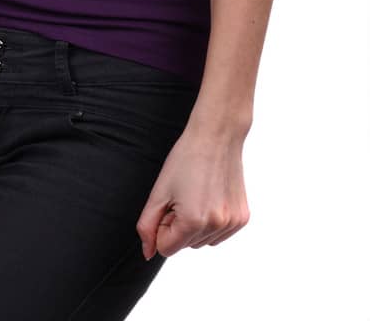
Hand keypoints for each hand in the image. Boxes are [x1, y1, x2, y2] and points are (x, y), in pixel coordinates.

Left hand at [136, 125, 249, 258]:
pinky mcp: (242, 218)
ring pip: (202, 242)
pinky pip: (219, 234)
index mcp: (192, 221)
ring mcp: (232, 223)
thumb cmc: (185, 159)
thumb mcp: (159, 191)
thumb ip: (147, 225)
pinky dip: (211, 222)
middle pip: (185, 246)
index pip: (167, 248)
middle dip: (178, 226)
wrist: (216, 137)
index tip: (169, 203)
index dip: (162, 226)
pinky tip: (210, 198)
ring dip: (195, 226)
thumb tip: (148, 252)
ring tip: (196, 194)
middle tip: (183, 195)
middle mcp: (215, 226)